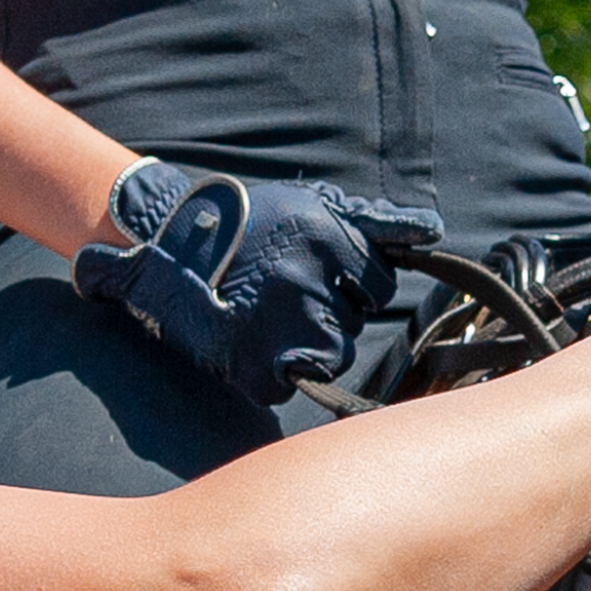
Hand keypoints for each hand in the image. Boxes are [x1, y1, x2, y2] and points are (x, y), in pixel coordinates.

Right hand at [74, 157, 442, 406]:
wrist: (160, 237)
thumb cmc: (245, 220)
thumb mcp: (312, 205)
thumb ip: (376, 222)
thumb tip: (431, 230)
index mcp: (327, 238)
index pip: (379, 287)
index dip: (350, 287)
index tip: (317, 279)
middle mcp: (309, 280)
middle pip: (353, 324)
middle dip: (327, 316)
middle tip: (283, 298)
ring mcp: (280, 323)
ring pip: (329, 355)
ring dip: (304, 347)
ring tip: (267, 321)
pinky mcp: (251, 361)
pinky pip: (289, 385)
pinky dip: (272, 375)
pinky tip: (251, 347)